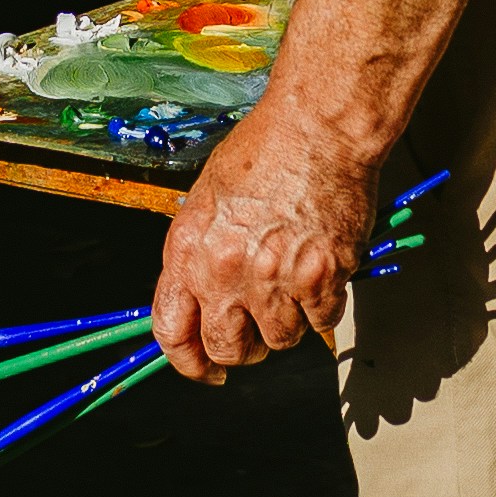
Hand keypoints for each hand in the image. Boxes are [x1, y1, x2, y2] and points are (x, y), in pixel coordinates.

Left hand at [151, 110, 383, 382]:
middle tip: (256, 331)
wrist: (317, 128)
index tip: (203, 369)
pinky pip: (321, 322)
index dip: (188, 361)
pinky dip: (323, 307)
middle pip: (228, 349)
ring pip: (279, 341)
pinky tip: (320, 272)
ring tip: (293, 283)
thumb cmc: (265, 150)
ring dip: (287, 323)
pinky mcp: (321, 279)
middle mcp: (226, 273)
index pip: (172, 331)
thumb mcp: (206, 200)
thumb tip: (200, 301)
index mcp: (189, 252)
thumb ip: (199, 256)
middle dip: (242, 348)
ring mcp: (275, 279)